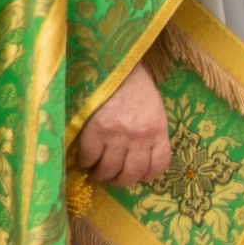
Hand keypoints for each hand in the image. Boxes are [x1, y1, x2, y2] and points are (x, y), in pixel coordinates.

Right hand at [78, 60, 170, 187]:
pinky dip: (86, 161)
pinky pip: (90, 156)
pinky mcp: (95, 130)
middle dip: (121, 180)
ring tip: (97, 171)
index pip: (158, 166)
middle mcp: (140, 138)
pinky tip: (84, 159)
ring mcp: (117, 135)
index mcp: (157, 131)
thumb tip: (137, 153)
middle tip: (112, 177)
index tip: (137, 175)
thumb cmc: (133, 84)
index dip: (147, 175)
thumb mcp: (153, 108)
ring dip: (102, 175)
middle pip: (132, 173)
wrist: (114, 64)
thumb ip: (150, 131)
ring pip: (110, 169)